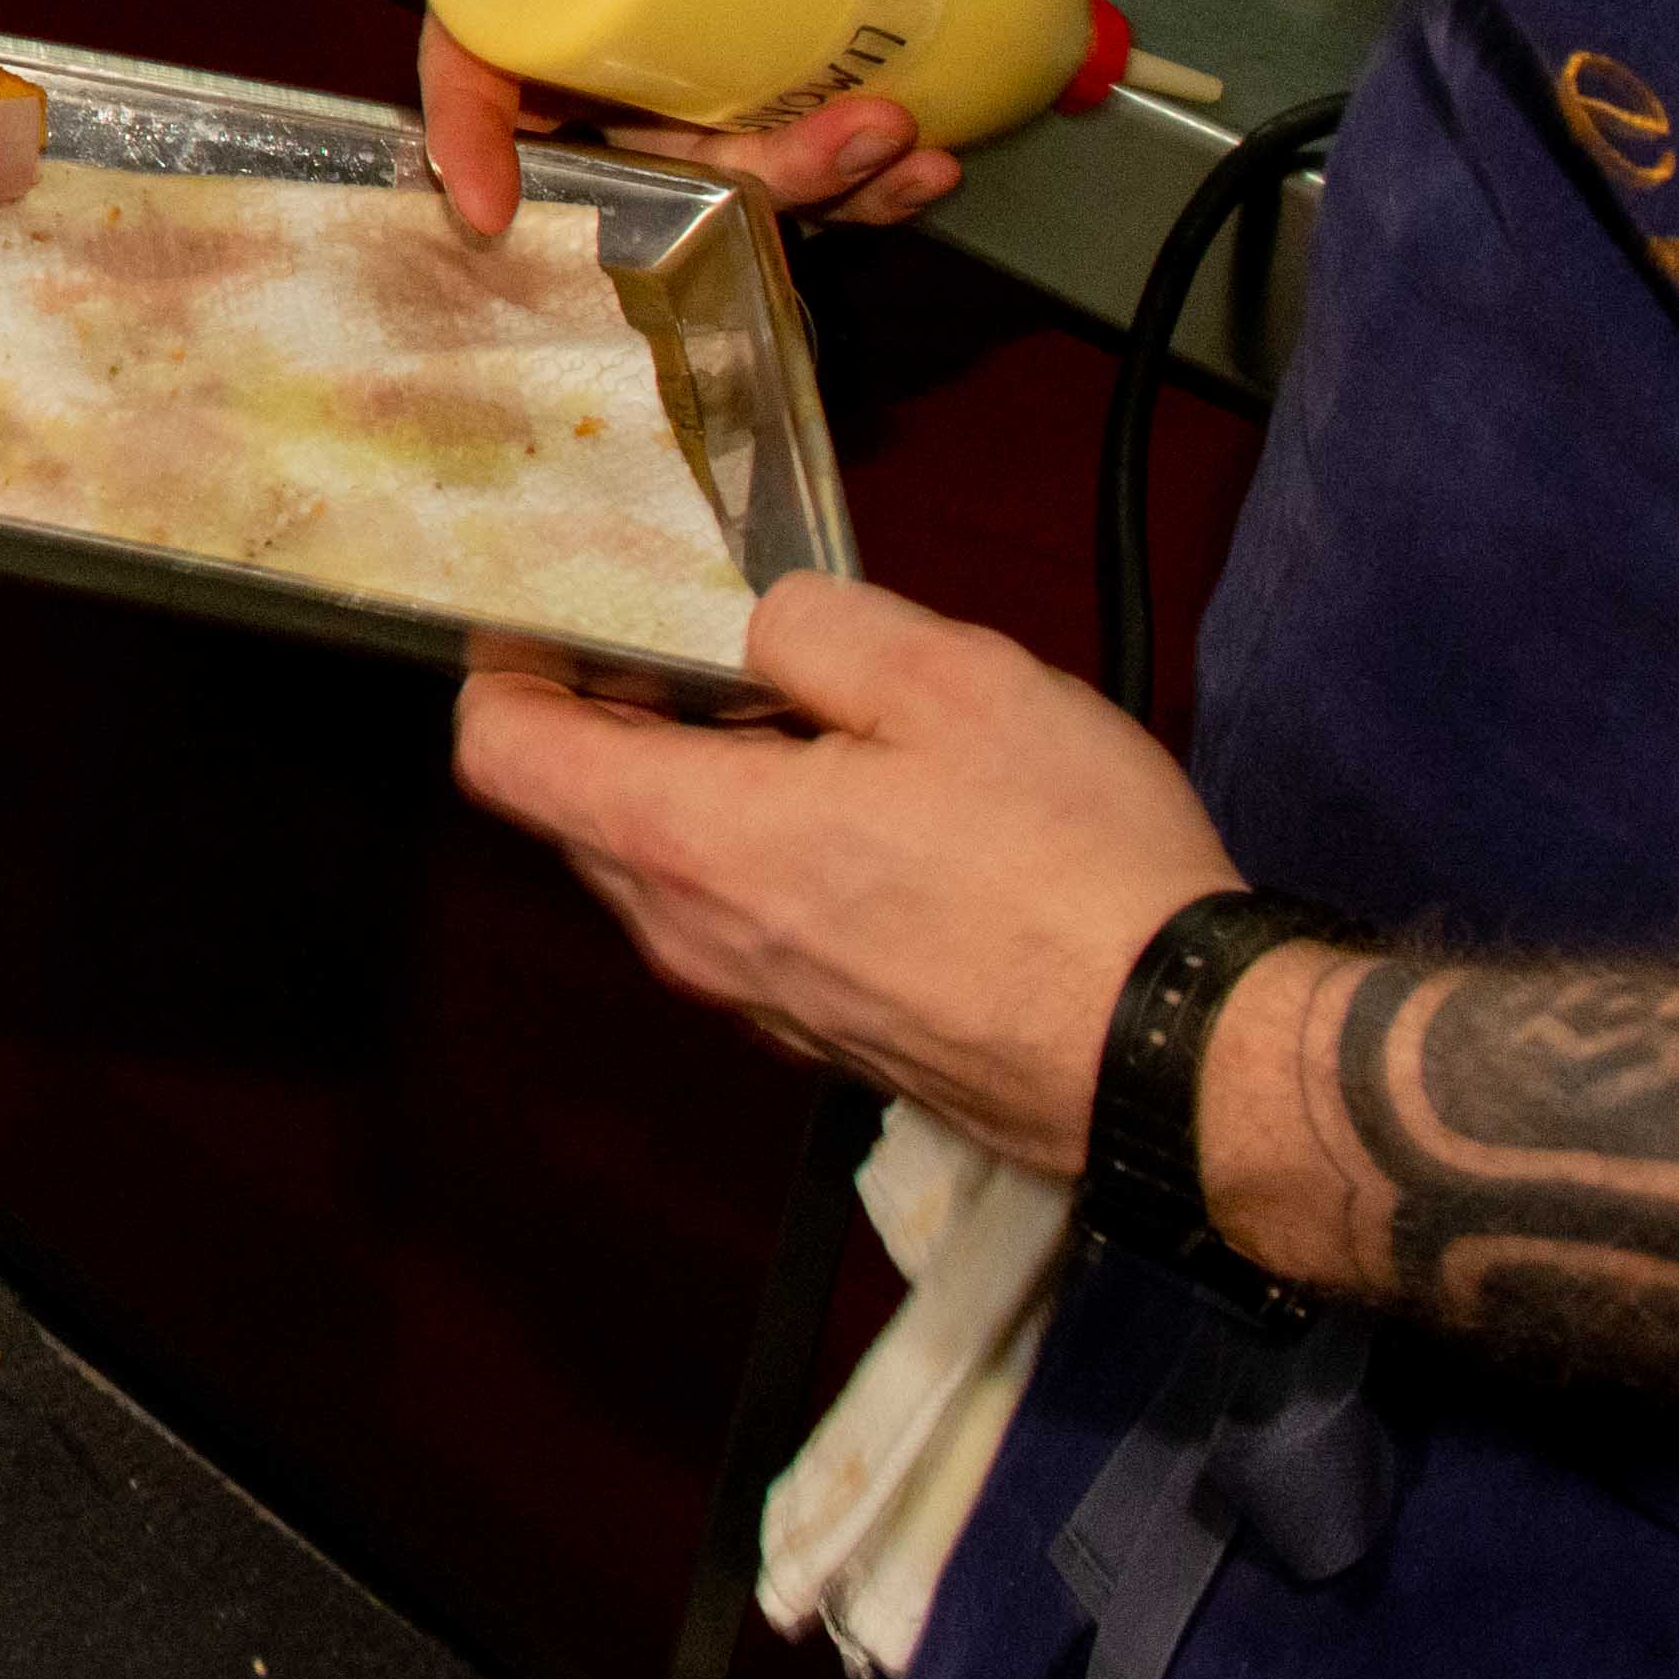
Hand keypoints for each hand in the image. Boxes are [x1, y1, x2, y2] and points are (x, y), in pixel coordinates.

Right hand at [417, 0, 961, 235]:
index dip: (468, 139)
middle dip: (747, 175)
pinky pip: (807, 175)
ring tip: (909, 138)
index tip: (491, 203)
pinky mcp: (774, 95)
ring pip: (731, 180)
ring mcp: (695, 79)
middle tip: (849, 132)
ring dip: (824, 188)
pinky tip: (931, 165)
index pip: (473, 62)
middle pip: (633, 155)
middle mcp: (610, 41)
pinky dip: (871, 192)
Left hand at [454, 575, 1239, 1175]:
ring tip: (814, 727)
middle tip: (712, 654)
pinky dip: (760, 857)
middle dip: (615, 720)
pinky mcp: (821, 1035)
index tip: (562, 621)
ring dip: (698, 788)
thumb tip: (752, 625)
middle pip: (575, 809)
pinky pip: (741, 925)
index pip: (500, 755)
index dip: (508, 672)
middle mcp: (692, 936)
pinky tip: (868, 817)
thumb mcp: (949, 680)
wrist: (1178, 1056)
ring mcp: (754, 999)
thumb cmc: (1070, 867)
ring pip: (662, 869)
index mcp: (689, 839)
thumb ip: (813, 626)